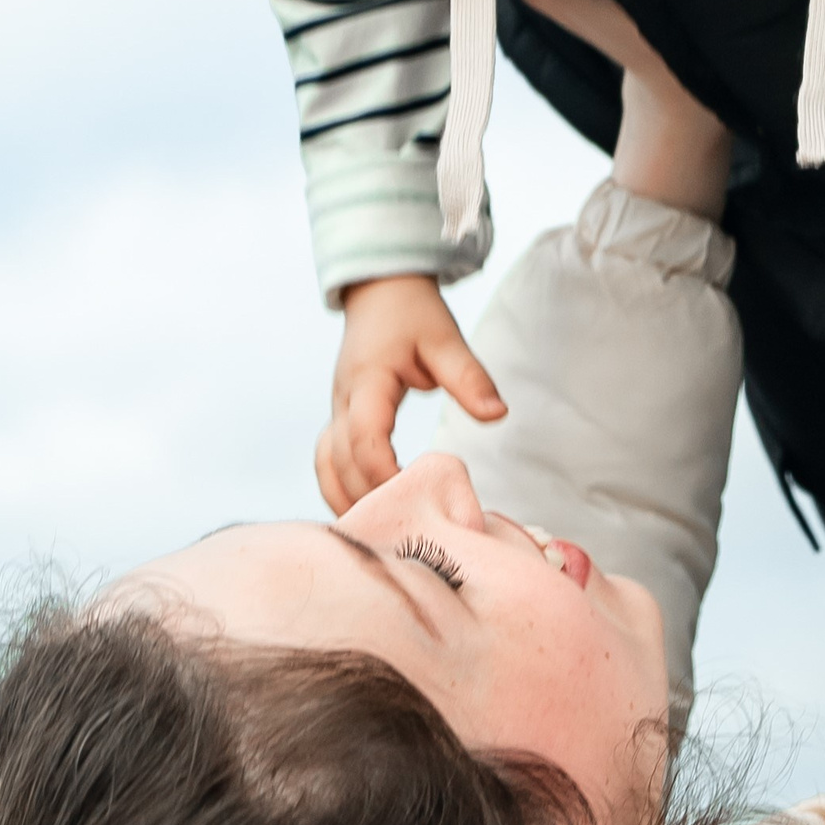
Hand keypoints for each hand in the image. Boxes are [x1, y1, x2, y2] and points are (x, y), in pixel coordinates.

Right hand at [318, 274, 505, 513]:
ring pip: (326, 467)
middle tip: (407, 530)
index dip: (384, 473)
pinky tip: (366, 511)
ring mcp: (335, 411)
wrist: (381, 292)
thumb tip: (498, 415)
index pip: (364, 438)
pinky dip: (341, 488)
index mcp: (367, 382)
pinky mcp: (339, 418)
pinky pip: (327, 461)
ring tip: (383, 532)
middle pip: (340, 463)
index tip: (415, 496)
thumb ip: (469, 378)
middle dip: (369, 498)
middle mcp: (342, 401)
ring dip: (348, 499)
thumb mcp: (446, 339)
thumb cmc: (414, 315)